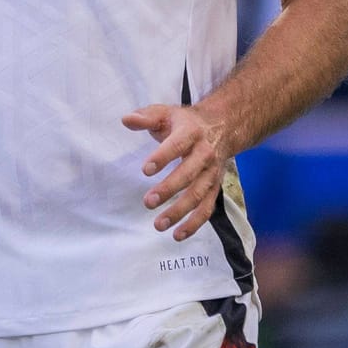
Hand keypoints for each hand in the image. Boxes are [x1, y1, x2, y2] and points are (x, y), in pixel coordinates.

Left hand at [122, 104, 232, 241]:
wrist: (222, 128)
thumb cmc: (185, 122)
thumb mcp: (165, 113)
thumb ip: (146, 116)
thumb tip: (126, 119)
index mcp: (191, 133)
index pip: (177, 145)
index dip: (162, 157)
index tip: (145, 170)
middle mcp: (205, 154)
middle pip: (188, 174)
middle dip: (169, 189)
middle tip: (148, 202)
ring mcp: (211, 173)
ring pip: (198, 195)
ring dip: (179, 212)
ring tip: (159, 224)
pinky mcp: (214, 188)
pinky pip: (207, 208)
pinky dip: (194, 224)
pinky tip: (177, 235)